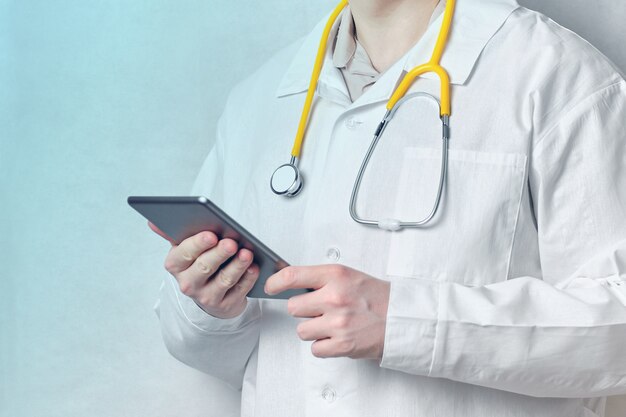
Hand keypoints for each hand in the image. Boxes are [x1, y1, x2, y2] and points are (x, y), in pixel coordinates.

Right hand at [149, 221, 258, 318]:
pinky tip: (254, 268)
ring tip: (247, 253)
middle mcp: (188, 283)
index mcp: (175, 265)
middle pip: (204, 267)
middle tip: (231, 243)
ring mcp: (206, 297)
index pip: (183, 254)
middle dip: (219, 254)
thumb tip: (152, 221)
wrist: (210, 294)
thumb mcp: (184, 249)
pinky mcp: (225, 305)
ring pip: (224, 280)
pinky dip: (248, 279)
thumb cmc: (198, 263)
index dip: (197, 244)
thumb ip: (172, 233)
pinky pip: (239, 291)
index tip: (211, 235)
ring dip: (237, 266)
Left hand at [265, 265, 389, 359]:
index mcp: (336, 275)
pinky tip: (337, 337)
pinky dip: (324, 347)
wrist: (403, 319)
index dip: (275, 282)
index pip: (293, 275)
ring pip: (302, 330)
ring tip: (333, 325)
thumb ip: (323, 279)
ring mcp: (338, 322)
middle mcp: (335, 297)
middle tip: (321, 311)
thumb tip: (294, 284)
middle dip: (304, 311)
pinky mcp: (343, 344)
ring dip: (314, 330)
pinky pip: (315, 349)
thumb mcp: (350, 276)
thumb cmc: (378, 298)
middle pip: (294, 307)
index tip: (270, 287)